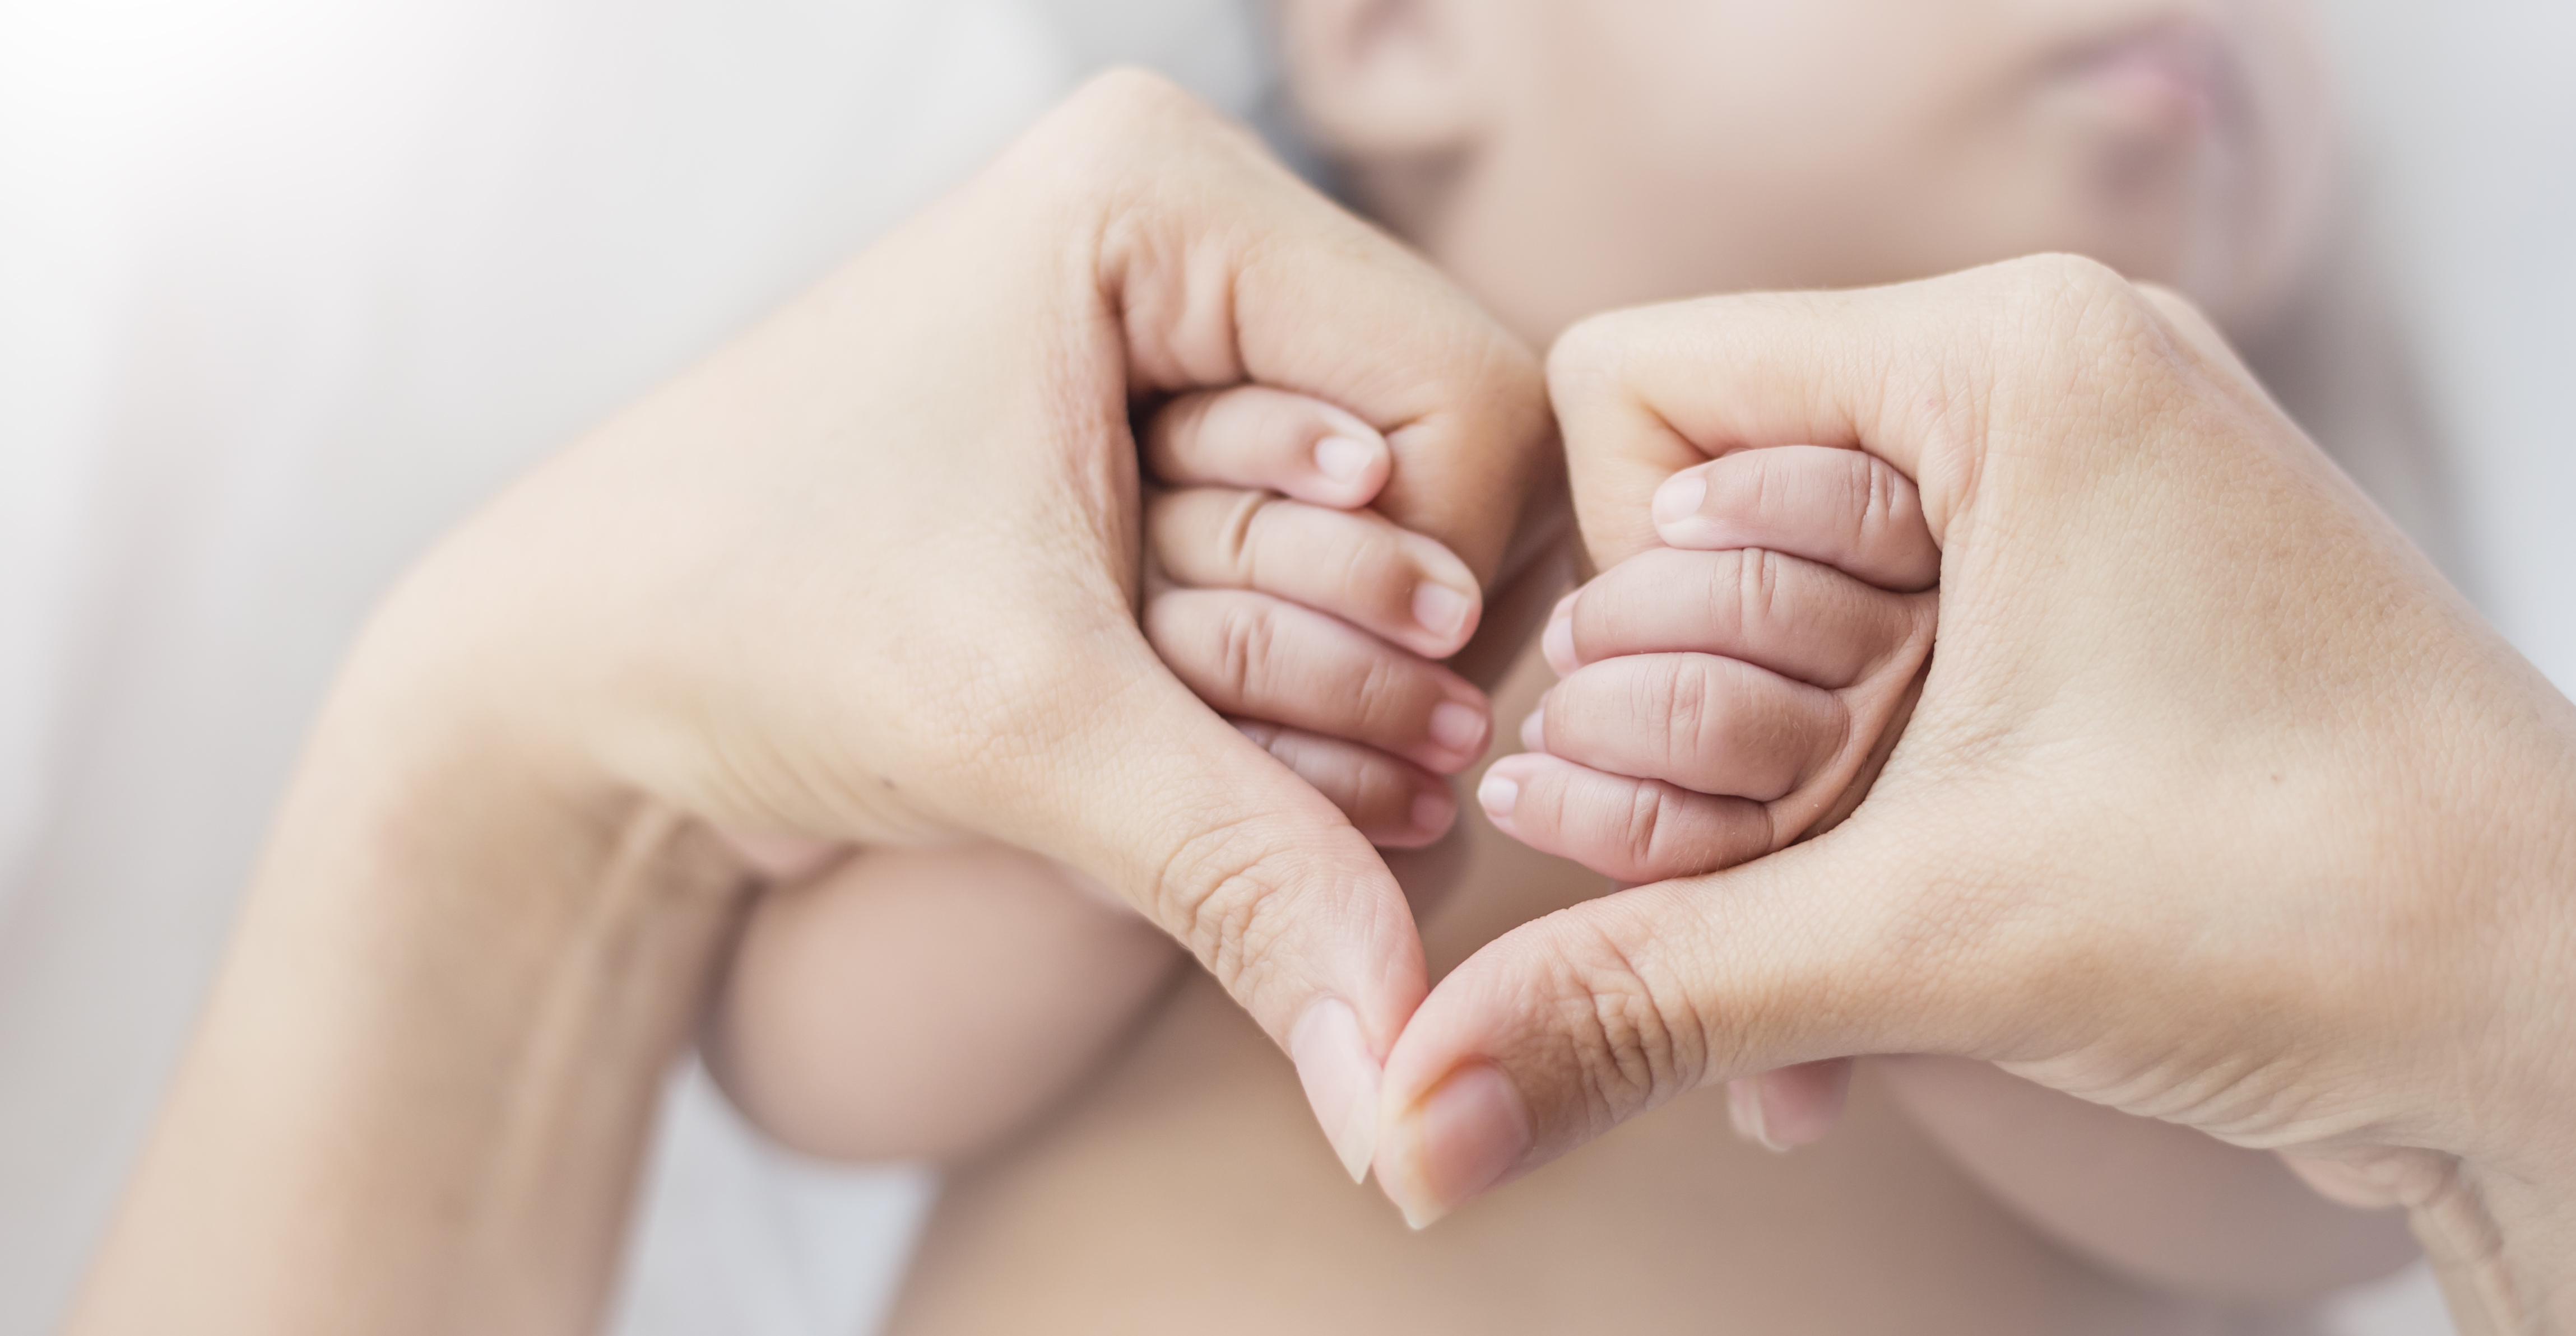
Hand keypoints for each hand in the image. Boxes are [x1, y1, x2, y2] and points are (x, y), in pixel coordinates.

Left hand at [71, 70, 1553, 1332]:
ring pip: (1403, 538)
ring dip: (1330, 688)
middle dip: (1376, 655)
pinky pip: (1323, 575)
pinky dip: (1286, 691)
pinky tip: (1193, 744)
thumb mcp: (1023, 738)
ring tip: (1192, 747)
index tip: (1343, 731)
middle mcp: (1191, 236)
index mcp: (1163, 191)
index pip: (1472, 394)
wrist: (576, 677)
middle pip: (1453, 469)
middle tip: (1237, 743)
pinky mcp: (1154, 447)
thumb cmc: (747, 630)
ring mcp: (1176, 343)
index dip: (1439, 601)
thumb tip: (1404, 1082)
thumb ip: (1253, 881)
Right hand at [1368, 257, 2575, 1334]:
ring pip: (1771, 653)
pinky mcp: (2091, 638)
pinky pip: (1868, 720)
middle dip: (1698, 761)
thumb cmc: (2319, 905)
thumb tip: (1411, 1115)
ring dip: (1758, 850)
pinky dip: (1835, 876)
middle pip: (1690, 543)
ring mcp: (2071, 521)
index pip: (1632, 391)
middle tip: (1780, 875)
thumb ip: (1633, 998)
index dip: (1635, 599)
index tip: (1740, 747)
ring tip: (1818, 987)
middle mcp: (2039, 399)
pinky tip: (1836, 1051)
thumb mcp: (1922, 938)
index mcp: (2006, 358)